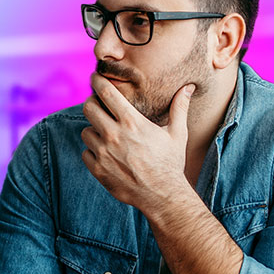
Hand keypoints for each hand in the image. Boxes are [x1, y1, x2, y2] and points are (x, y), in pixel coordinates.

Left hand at [81, 73, 193, 211]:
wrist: (163, 196)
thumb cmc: (171, 163)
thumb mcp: (177, 134)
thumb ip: (179, 108)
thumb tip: (188, 87)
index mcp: (132, 122)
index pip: (106, 92)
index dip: (97, 81)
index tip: (95, 77)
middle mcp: (114, 135)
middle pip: (88, 107)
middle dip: (92, 103)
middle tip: (98, 106)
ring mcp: (104, 153)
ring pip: (86, 131)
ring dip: (93, 130)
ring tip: (106, 135)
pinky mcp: (98, 170)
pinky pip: (86, 153)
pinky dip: (93, 152)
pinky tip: (106, 154)